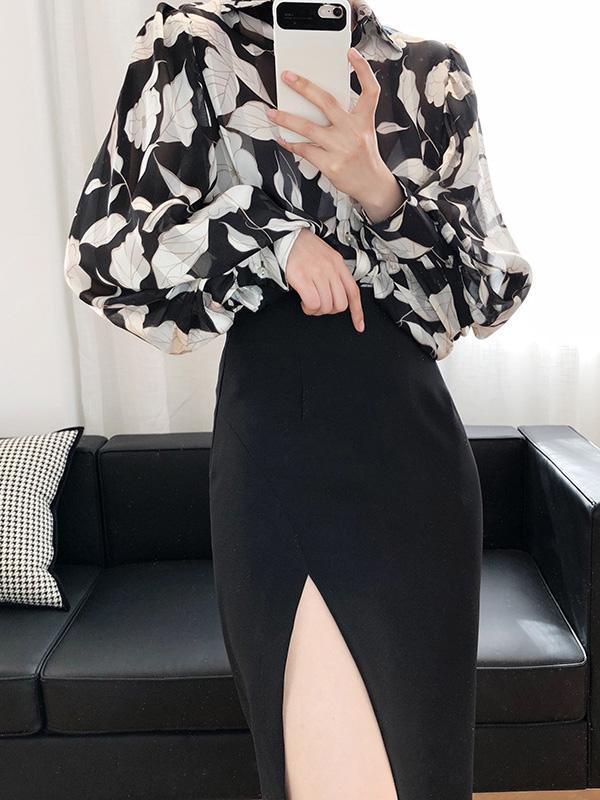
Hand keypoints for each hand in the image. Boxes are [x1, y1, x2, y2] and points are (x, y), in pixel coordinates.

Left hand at [267, 48, 404, 221]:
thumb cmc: (364, 156)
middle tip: (288, 77)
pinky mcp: (330, 164)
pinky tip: (283, 138)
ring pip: (307, 128)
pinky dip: (291, 143)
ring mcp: (341, 148)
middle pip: (327, 102)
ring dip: (286, 118)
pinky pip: (304, 150)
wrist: (371, 185)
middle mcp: (353, 131)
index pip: (369, 90)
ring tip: (273, 111)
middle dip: (304, 87)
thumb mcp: (363, 132)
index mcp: (364, 120)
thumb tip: (315, 105)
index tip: (350, 53)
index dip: (362, 69)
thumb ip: (346, 117)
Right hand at [286, 229, 364, 332]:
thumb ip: (334, 274)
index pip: (353, 292)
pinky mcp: (302, 277)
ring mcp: (317, 273)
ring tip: (308, 302)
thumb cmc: (303, 247)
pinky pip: (313, 303)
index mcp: (338, 264)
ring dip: (316, 310)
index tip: (358, 325)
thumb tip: (337, 295)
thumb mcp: (326, 257)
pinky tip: (303, 301)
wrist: (286, 234)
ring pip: (326, 305)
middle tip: (319, 305)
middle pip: (340, 303)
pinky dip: (308, 308)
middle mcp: (330, 268)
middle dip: (330, 310)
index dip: (357, 312)